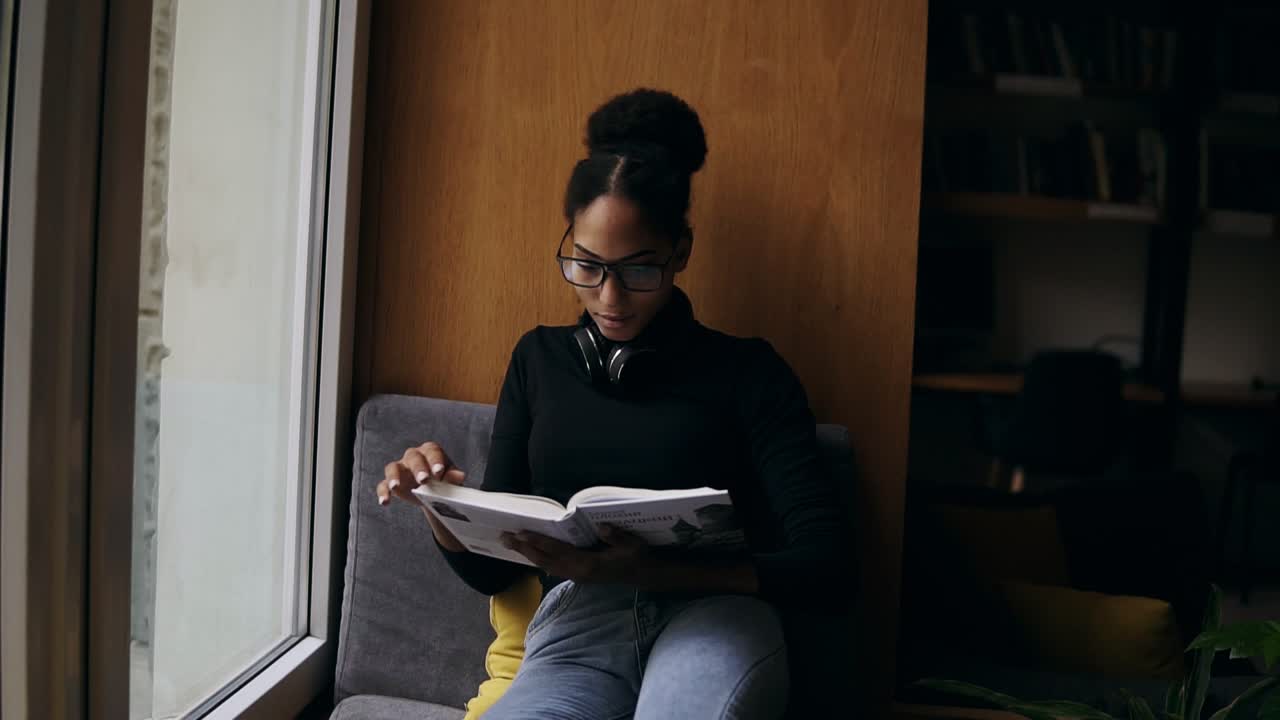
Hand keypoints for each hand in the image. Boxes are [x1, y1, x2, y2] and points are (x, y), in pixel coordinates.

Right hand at [378, 442, 468, 550]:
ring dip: (393, 477)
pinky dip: (383, 492)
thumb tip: (459, 476)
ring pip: (393, 467)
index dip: (435, 461)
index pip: (432, 451)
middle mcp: (414, 456)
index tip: (439, 472)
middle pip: (413, 457)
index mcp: (431, 451)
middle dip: (418, 468)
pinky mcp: (391, 482)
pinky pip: (383, 485)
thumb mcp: (451, 479)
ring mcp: (400, 468)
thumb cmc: (444, 481)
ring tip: (395, 487)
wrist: (434, 494)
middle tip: (423, 480)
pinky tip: (385, 502)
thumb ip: (453, 477)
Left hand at [501, 525, 656, 585]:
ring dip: (528, 554)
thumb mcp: (633, 545)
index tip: (521, 532)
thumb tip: (602, 526)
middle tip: (505, 537)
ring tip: (512, 543)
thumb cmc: (638, 557)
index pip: (557, 550)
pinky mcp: (578, 576)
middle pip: (544, 560)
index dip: (538, 541)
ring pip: (546, 565)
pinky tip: (531, 552)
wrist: (644, 576)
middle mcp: (578, 573)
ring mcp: (577, 576)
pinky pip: (553, 567)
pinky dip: (539, 559)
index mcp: (588, 565)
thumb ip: (617, 537)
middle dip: (524, 548)